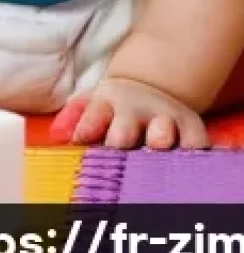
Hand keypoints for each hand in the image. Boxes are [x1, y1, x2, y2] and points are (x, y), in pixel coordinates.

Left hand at [50, 76, 208, 149]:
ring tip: (156, 145)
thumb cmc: (112, 108)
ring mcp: (164, 118)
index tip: (81, 138)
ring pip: (163, 133)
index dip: (87, 127)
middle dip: (120, 137)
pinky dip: (191, 152)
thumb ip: (72, 118)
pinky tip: (185, 162)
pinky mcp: (192, 129)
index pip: (93, 115)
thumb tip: (57, 136)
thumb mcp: (89, 103)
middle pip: (125, 129)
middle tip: (117, 145)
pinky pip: (196, 144)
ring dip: (158, 139)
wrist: (150, 90)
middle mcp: (136, 110)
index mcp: (106, 103)